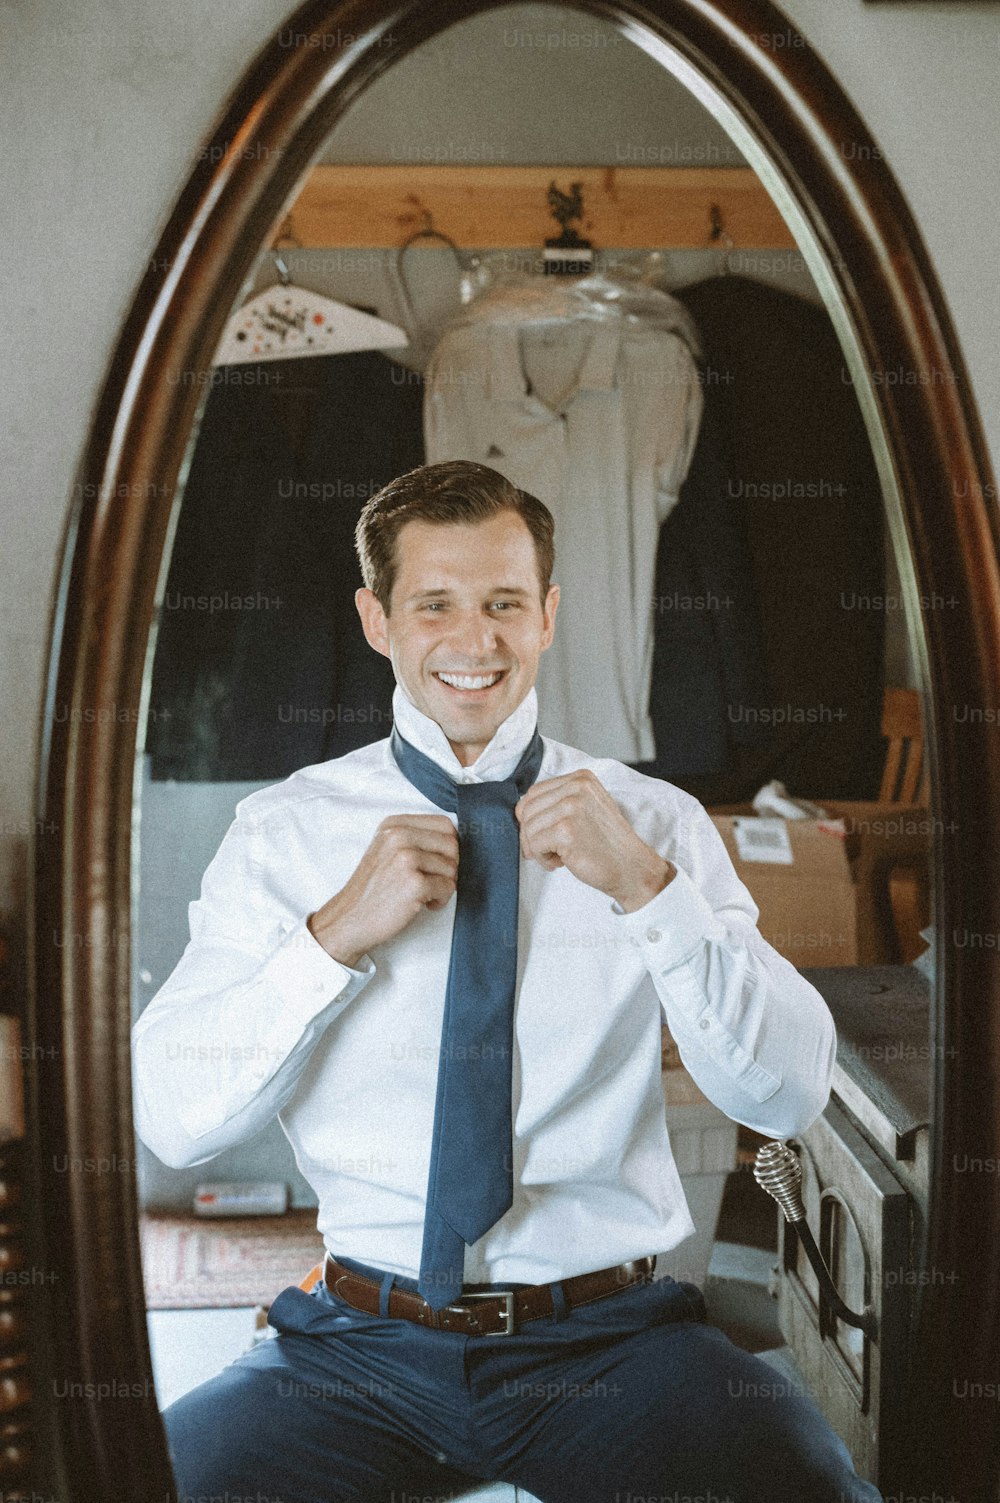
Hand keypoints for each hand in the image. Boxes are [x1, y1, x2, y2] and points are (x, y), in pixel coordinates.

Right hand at [307, 814, 458, 966]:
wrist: (350, 918)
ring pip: (452, 867)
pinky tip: (422, 904)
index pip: (445, 824)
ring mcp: (406, 858)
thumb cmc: (374, 889)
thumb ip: (415, 838)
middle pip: (452, 845)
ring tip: (423, 894)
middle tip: (432, 881)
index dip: (448, 847)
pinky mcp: (414, 883)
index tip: (437, 863)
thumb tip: (455, 840)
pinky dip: (440, 900)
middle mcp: (399, 836)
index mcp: (394, 825)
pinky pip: (448, 887)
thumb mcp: (387, 850)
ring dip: (444, 886)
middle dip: (449, 867)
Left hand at [514, 770, 674, 911]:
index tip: (545, 836)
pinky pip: (533, 844)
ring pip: (528, 828)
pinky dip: (542, 858)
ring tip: (559, 857)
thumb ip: (558, 802)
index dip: (531, 818)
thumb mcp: (586, 808)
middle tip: (550, 851)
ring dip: (537, 849)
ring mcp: (572, 807)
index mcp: (581, 778)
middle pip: (527, 809)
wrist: (631, 868)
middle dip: (532, 835)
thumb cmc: (605, 843)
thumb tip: (520, 811)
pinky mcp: (566, 830)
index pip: (534, 793)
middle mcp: (576, 787)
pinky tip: (560, 862)